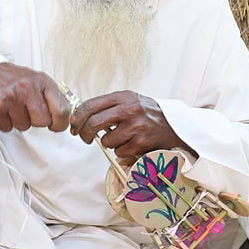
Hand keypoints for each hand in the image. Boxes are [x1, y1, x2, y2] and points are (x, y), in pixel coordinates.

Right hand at [0, 63, 69, 132]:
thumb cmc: (13, 78)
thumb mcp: (37, 81)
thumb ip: (53, 98)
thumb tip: (69, 118)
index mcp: (42, 81)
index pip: (62, 109)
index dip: (60, 123)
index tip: (56, 125)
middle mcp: (28, 88)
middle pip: (43, 122)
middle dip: (36, 121)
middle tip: (27, 111)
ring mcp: (11, 97)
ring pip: (24, 126)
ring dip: (18, 121)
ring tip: (12, 106)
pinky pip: (7, 127)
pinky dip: (4, 122)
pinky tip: (3, 109)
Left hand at [69, 90, 186, 161]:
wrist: (175, 126)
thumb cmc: (147, 114)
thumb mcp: (130, 101)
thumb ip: (108, 106)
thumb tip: (79, 115)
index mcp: (124, 97)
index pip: (90, 105)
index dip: (77, 117)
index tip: (73, 124)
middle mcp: (129, 109)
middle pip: (93, 123)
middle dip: (84, 133)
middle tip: (84, 137)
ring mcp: (136, 126)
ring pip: (106, 140)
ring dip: (109, 142)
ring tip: (121, 137)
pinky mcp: (141, 142)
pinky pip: (119, 151)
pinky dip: (122, 150)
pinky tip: (132, 143)